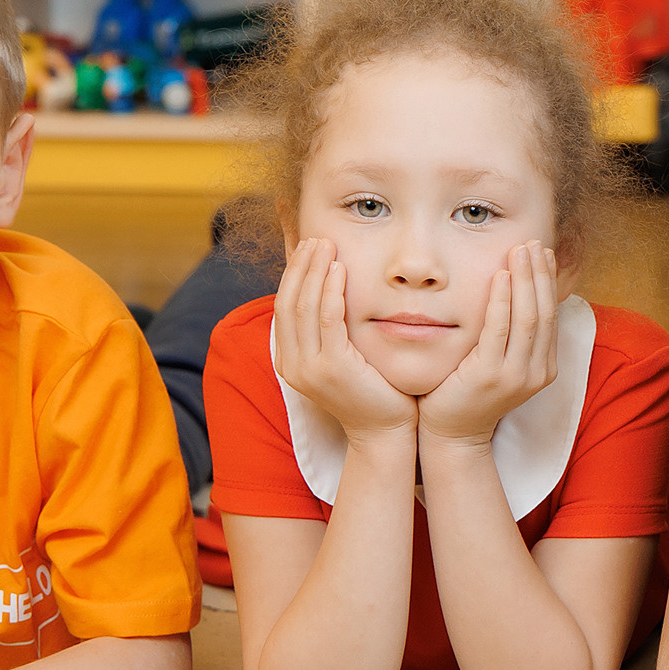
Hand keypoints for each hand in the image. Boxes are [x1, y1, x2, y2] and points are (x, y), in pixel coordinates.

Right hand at [275, 237, 415, 441]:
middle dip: (300, 266)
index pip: (283, 307)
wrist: (385, 431)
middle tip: (316, 239)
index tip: (307, 249)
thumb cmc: (371, 390)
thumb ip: (329, 329)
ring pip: (304, 307)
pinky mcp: (333, 368)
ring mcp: (310, 369)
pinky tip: (340, 271)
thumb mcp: (341, 357)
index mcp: (289, 362)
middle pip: (288, 302)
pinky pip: (328, 320)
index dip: (293, 275)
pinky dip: (331, 291)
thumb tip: (327, 291)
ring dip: (314, 271)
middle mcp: (292, 365)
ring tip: (327, 246)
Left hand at [418, 242, 558, 448]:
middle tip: (532, 243)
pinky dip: (501, 300)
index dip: (548, 281)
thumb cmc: (469, 395)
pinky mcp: (491, 376)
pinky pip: (499, 329)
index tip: (541, 253)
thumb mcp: (499, 364)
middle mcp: (537, 372)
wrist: (452, 435)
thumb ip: (510, 336)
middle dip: (539, 273)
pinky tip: (500, 276)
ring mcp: (516, 376)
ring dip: (525, 279)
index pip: (551, 315)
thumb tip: (512, 295)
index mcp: (543, 367)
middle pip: (544, 311)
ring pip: (528, 317)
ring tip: (519, 250)